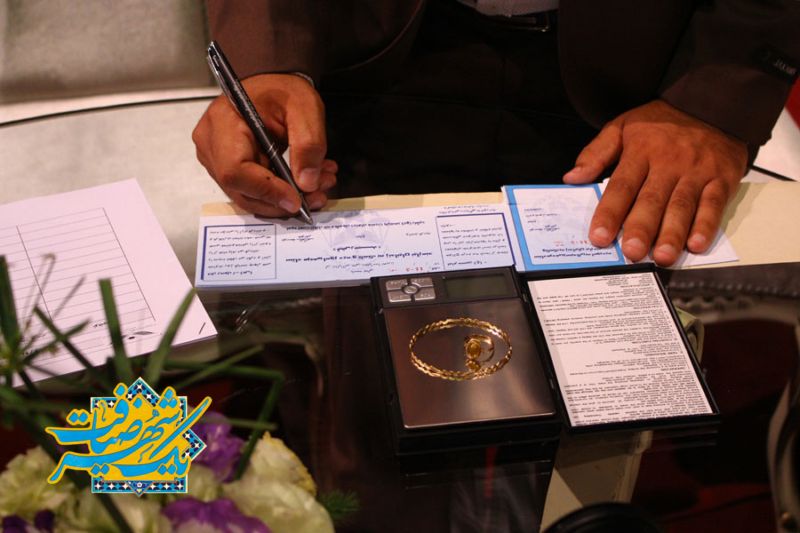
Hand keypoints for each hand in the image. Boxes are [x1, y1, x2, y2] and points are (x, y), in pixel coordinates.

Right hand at [192, 73, 336, 216]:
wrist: (271, 86)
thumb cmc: (281, 90)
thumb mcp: (305, 109)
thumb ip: (308, 144)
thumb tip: (307, 183)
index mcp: (223, 122)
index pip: (235, 170)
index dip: (266, 191)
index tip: (296, 199)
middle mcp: (211, 143)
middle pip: (241, 190)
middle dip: (281, 200)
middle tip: (317, 195)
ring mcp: (215, 158)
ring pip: (248, 196)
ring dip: (284, 198)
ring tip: (317, 186)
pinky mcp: (225, 168)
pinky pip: (251, 191)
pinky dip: (278, 192)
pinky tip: (303, 182)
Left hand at [563, 100, 747, 265]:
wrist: (711, 104)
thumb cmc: (661, 123)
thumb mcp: (623, 127)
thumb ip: (596, 153)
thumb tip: (572, 177)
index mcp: (641, 150)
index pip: (622, 186)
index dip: (610, 212)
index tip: (600, 237)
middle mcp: (669, 162)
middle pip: (652, 200)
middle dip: (641, 228)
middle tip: (631, 253)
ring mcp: (697, 172)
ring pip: (682, 206)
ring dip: (672, 233)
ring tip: (661, 257)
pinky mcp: (721, 179)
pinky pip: (713, 205)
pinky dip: (706, 225)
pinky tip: (696, 244)